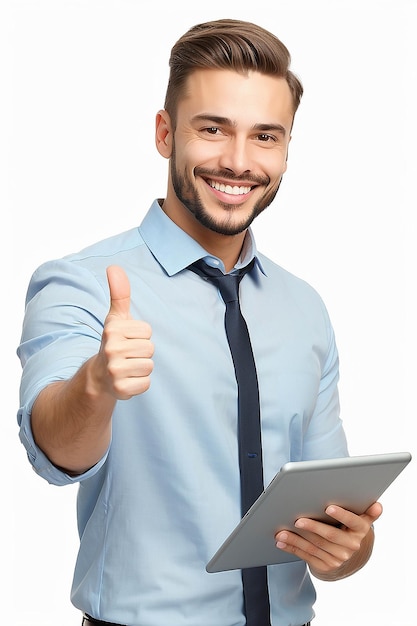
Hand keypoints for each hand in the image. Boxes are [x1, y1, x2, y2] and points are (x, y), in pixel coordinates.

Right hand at [97, 265, 153, 399]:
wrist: (98, 376)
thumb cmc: (113, 342)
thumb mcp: (116, 318)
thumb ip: (119, 294)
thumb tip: (114, 267)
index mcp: (112, 330)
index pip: (147, 331)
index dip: (141, 336)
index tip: (127, 340)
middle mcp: (111, 349)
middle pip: (150, 348)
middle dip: (142, 352)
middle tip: (127, 355)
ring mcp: (115, 371)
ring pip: (149, 366)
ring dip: (141, 368)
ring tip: (127, 367)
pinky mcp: (120, 389)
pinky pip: (146, 383)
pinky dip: (139, 383)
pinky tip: (127, 380)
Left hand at [275, 501, 382, 577]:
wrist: (350, 556)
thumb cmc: (350, 528)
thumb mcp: (360, 520)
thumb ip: (366, 512)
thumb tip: (377, 506)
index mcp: (360, 530)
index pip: (352, 522)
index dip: (341, 515)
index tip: (329, 507)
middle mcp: (351, 546)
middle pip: (330, 536)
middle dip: (313, 528)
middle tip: (298, 520)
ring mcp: (338, 558)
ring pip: (314, 547)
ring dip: (296, 539)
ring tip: (282, 531)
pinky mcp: (325, 566)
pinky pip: (306, 555)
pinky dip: (292, 547)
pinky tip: (281, 540)